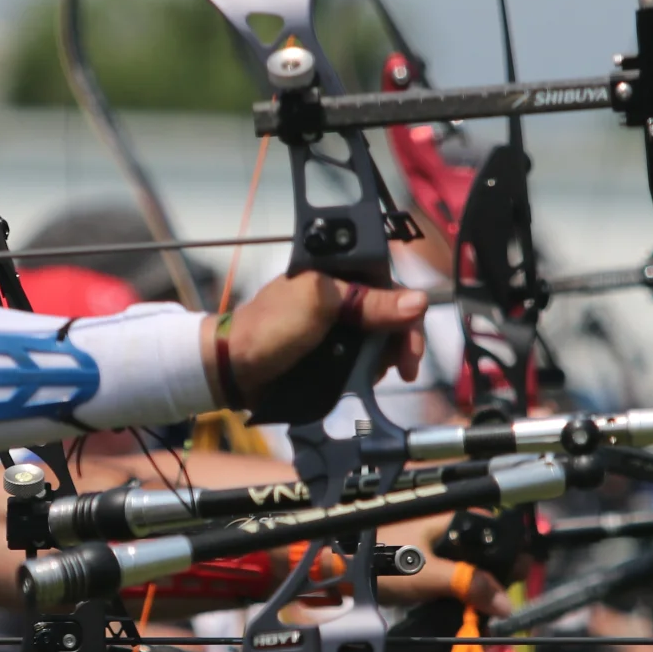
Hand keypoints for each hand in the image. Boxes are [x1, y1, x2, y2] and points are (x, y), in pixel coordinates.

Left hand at [207, 272, 426, 399]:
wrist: (234, 369)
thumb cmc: (269, 327)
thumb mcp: (321, 306)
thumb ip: (368, 302)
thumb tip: (418, 302)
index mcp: (338, 271)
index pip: (390, 286)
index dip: (407, 314)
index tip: (410, 346)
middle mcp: (341, 295)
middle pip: (390, 316)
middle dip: (398, 342)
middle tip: (404, 369)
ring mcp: (336, 325)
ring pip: (379, 341)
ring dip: (382, 360)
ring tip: (373, 375)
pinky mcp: (331, 350)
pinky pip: (362, 359)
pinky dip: (366, 371)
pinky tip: (361, 380)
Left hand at [374, 514, 510, 610]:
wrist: (338, 569)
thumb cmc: (383, 561)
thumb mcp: (431, 575)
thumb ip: (471, 585)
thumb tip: (507, 603)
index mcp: (454, 517)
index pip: (498, 534)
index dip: (511, 560)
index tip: (516, 586)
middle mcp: (448, 525)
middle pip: (486, 554)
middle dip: (495, 582)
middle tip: (498, 610)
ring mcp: (435, 544)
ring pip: (470, 567)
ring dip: (478, 592)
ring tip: (483, 617)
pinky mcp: (424, 562)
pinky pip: (452, 576)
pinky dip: (460, 593)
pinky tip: (464, 613)